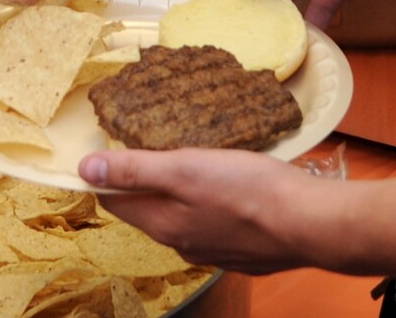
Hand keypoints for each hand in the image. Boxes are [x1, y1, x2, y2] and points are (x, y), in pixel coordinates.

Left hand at [78, 147, 326, 272]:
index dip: (107, 175)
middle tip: (149, 145)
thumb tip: (86, 170)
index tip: (107, 148)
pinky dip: (207, 204)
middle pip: (148, 209)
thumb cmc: (248, 190)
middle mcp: (183, 243)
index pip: (116, 201)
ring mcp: (213, 250)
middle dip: (143, 181)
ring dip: (177, 191)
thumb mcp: (185, 168)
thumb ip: (135, 170)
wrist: (309, 224)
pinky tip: (223, 186)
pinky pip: (211, 224)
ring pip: (181, 216)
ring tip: (188, 159)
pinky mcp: (241, 248)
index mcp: (164, 224)